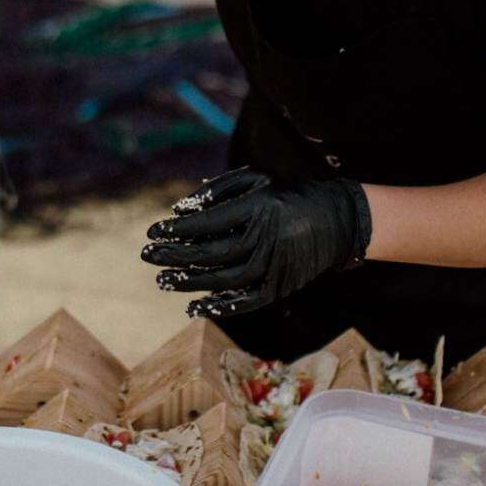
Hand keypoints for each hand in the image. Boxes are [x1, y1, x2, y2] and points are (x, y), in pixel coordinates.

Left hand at [141, 167, 371, 317]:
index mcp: (258, 208)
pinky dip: (218, 306)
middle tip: (148, 256)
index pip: (207, 223)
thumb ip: (218, 190)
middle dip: (174, 256)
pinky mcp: (280, 287)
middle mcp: (265, 239)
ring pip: (222, 280)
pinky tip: (193, 306)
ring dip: (189, 282)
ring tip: (162, 280)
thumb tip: (180, 209)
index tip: (153, 231)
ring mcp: (273, 266)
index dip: (177, 230)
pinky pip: (244, 302)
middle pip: (210, 253)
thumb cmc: (287, 194)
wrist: (337, 221)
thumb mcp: (257, 179)